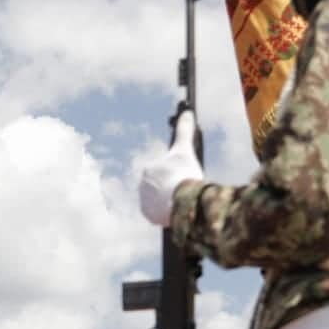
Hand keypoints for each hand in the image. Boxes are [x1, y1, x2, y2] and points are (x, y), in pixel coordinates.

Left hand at [138, 109, 202, 226]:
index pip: (162, 171)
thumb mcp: (184, 150)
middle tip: (183, 189)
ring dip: (167, 200)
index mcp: (148, 169)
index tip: (183, 177)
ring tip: (180, 201)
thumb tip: (187, 113)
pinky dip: (165, 213)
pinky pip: (157, 214)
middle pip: (160, 186)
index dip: (175, 174)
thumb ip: (184, 132)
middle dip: (170, 187)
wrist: (182, 202)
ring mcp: (144, 202)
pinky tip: (175, 210)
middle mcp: (142, 186)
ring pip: (158, 200)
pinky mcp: (149, 216)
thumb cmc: (183, 174)